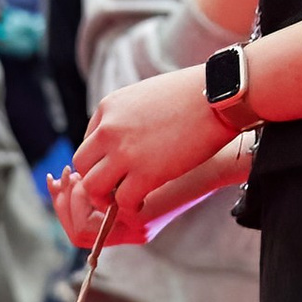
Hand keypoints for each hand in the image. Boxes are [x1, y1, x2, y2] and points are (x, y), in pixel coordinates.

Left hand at [58, 65, 235, 243]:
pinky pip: (122, 201)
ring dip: (106, 197)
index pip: (87, 142)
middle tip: (114, 188)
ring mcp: (124, 152)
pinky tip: (142, 203)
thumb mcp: (145, 95)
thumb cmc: (191, 94)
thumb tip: (121, 138)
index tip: (116, 167)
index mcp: (108, 107)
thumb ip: (126, 116)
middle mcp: (109, 130)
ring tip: (124, 199)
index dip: (100, 160)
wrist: (219, 96)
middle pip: (81, 165)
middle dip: (94, 179)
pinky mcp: (146, 173)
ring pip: (93, 187)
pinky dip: (130, 207)